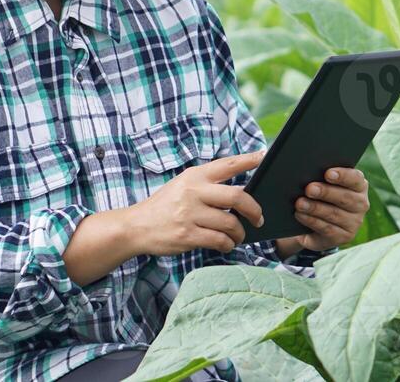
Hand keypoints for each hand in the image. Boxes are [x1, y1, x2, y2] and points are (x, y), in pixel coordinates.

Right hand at [124, 150, 265, 255]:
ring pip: (230, 223)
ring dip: (239, 232)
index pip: (226, 164)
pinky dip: (228, 244)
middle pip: (237, 196)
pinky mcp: (187, 235)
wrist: (136, 226)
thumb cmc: (165, 205)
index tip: (263, 157)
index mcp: (195, 176)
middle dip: (254, 209)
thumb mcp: (183, 184)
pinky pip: (218, 240)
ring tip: (239, 235)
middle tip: (259, 218)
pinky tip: (227, 244)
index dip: (248, 160)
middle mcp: (194, 192)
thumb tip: (241, 189)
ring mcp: (190, 214)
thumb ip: (208, 183)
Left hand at [279, 167, 368, 253]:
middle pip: (345, 197)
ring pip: (334, 214)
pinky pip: (327, 228)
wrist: (316, 224)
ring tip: (300, 203)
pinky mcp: (344, 237)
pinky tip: (300, 215)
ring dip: (315, 208)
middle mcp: (361, 204)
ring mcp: (354, 223)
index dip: (343, 175)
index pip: (356, 178)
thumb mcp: (325, 185)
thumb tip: (308, 172)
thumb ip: (322, 178)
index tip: (327, 173)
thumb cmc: (322, 196)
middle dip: (326, 192)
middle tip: (309, 189)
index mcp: (359, 186)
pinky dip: (312, 221)